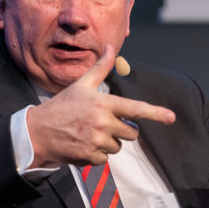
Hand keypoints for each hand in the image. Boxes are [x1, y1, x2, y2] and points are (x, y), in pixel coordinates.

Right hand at [27, 44, 175, 167]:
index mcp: (103, 104)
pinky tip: (82, 144)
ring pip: (118, 147)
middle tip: (103, 124)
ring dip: (108, 143)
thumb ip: (100, 68)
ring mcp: (96, 141)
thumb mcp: (81, 85)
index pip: (135, 108)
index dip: (155, 113)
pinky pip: (105, 159)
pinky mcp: (90, 157)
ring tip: (89, 133)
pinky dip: (96, 154)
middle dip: (122, 130)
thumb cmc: (61, 106)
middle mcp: (102, 123)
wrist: (38, 131)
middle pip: (131, 133)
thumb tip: (110, 47)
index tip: (171, 117)